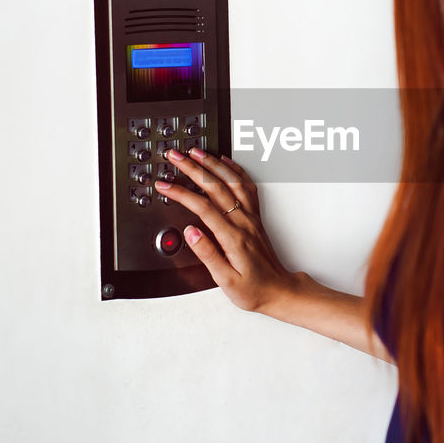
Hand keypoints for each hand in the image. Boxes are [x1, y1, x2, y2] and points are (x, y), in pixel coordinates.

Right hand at [153, 147, 297, 313]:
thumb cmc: (253, 289)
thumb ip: (207, 254)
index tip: (164, 185)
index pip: (202, 207)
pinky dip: (235, 170)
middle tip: (175, 156)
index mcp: (232, 237)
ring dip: (213, 163)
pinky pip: (247, 187)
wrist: (279, 291)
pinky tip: (225, 162)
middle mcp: (243, 222)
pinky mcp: (255, 218)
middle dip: (192, 168)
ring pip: (232, 181)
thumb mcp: (225, 280)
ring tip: (196, 151)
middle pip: (215, 186)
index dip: (180, 192)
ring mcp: (251, 217)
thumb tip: (191, 233)